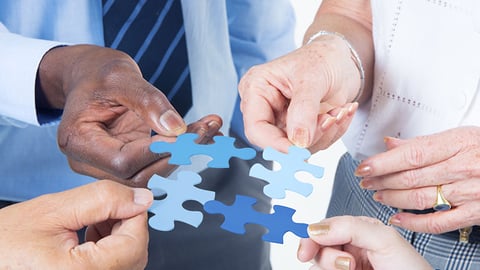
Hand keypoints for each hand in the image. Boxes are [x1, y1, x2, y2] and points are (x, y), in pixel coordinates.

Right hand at [0, 180, 152, 269]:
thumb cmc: (5, 243)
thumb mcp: (54, 210)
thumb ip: (103, 200)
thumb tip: (142, 197)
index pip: (135, 242)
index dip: (135, 214)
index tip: (125, 198)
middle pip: (134, 254)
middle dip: (126, 225)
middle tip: (103, 209)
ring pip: (127, 261)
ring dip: (119, 237)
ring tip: (92, 222)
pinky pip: (114, 269)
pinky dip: (111, 249)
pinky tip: (90, 237)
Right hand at [37, 45, 221, 186]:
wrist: (91, 76)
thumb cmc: (98, 72)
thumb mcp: (120, 77)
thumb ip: (146, 101)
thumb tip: (176, 129)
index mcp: (78, 141)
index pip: (123, 162)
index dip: (158, 151)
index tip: (188, 133)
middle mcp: (90, 161)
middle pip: (140, 173)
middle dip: (178, 153)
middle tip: (208, 127)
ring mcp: (108, 166)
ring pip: (153, 172)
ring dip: (186, 152)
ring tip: (211, 126)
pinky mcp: (128, 162)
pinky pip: (157, 162)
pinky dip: (183, 149)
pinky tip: (204, 133)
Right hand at [238, 36, 358, 152]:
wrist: (343, 59)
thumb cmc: (322, 58)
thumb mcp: (312, 77)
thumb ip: (304, 110)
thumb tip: (299, 141)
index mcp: (257, 89)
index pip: (256, 128)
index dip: (276, 144)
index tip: (301, 148)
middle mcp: (266, 108)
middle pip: (278, 142)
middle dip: (310, 136)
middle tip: (332, 118)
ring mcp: (283, 121)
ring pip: (299, 147)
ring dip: (326, 133)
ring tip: (341, 110)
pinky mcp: (300, 130)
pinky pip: (314, 144)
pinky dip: (332, 133)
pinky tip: (341, 113)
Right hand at [297, 216, 431, 269]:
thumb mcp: (384, 239)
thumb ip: (349, 227)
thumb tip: (315, 228)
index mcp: (358, 231)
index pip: (325, 228)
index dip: (312, 238)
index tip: (305, 252)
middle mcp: (349, 250)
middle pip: (317, 248)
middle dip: (326, 257)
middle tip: (346, 266)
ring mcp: (346, 268)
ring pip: (318, 265)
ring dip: (329, 269)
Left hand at [356, 126, 479, 232]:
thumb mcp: (459, 136)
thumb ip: (422, 142)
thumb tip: (390, 144)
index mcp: (457, 144)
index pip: (411, 154)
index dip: (382, 163)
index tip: (364, 167)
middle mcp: (463, 168)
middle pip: (411, 177)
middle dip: (381, 181)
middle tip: (365, 181)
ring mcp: (470, 192)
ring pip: (420, 198)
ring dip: (392, 198)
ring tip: (377, 195)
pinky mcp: (475, 212)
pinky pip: (439, 222)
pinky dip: (414, 223)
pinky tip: (397, 219)